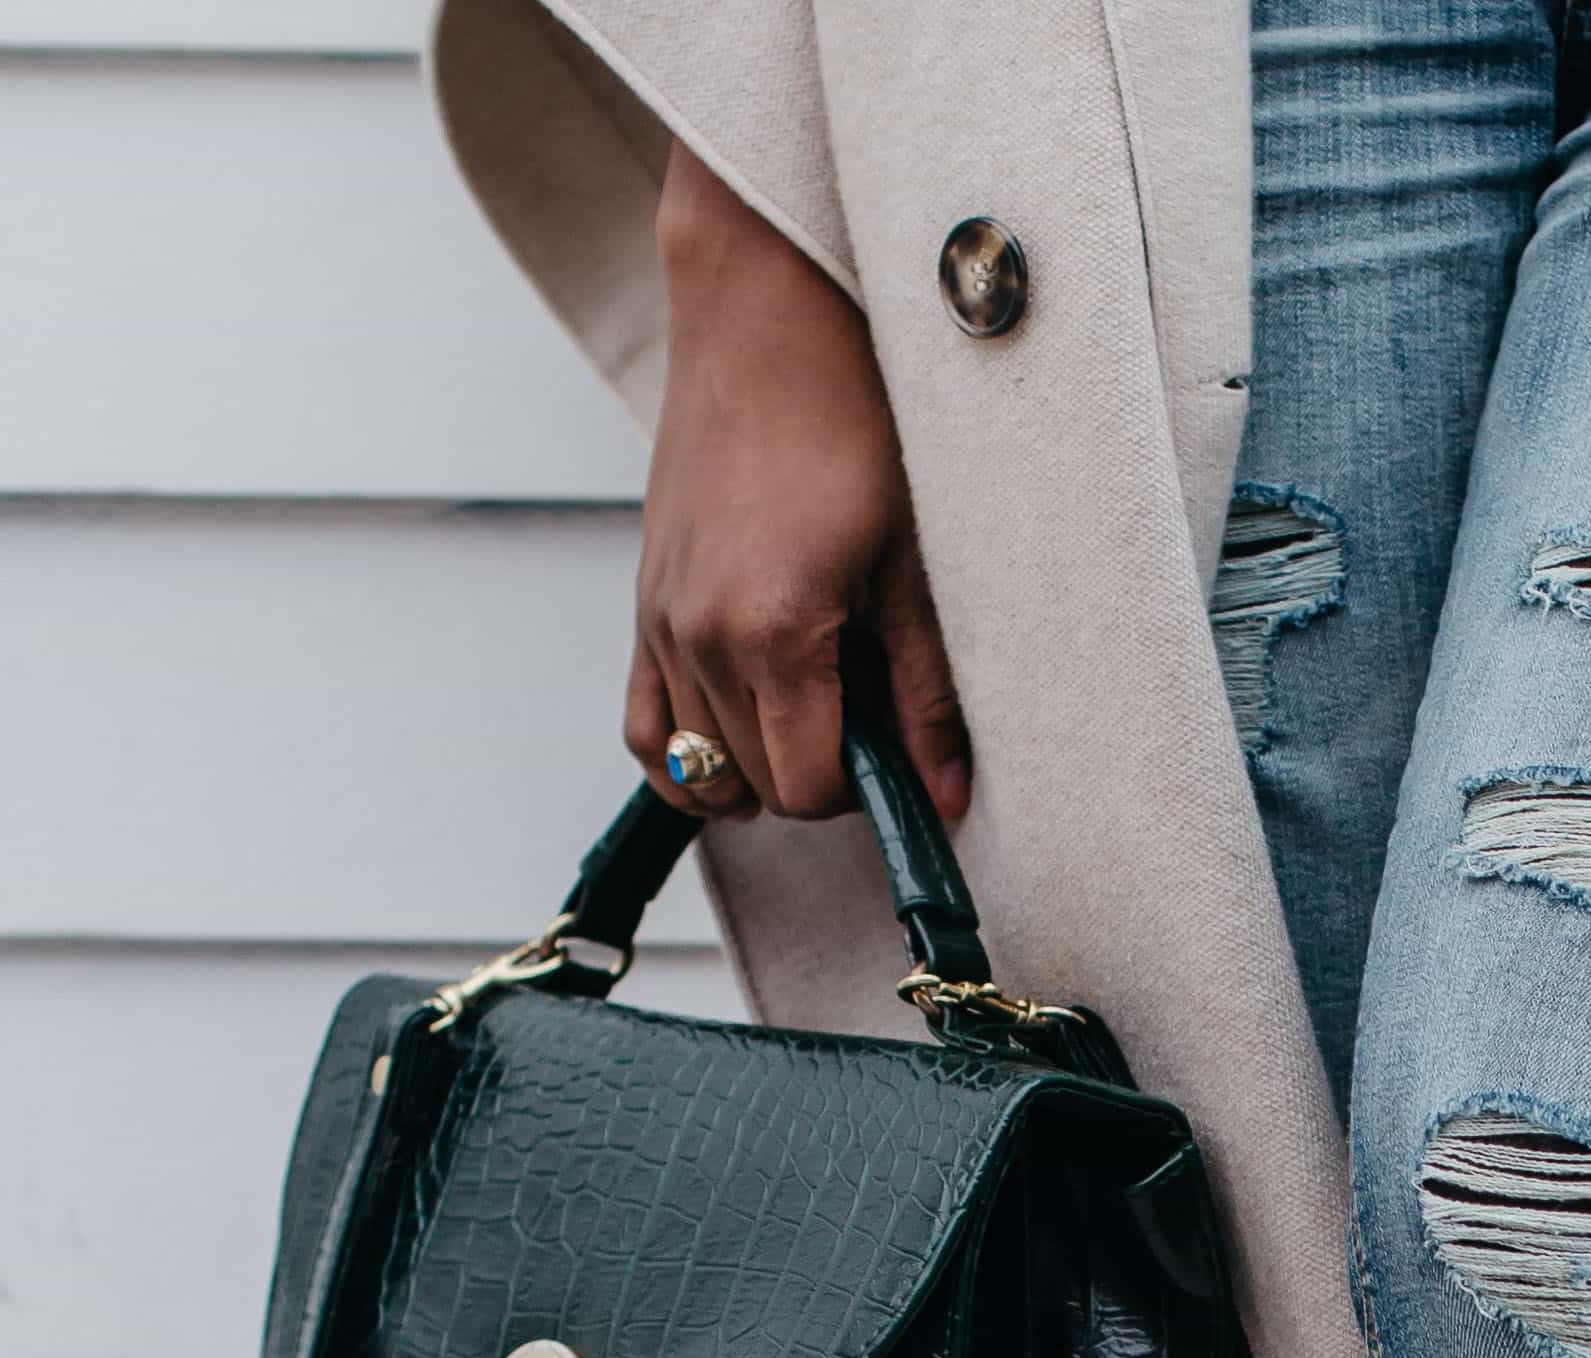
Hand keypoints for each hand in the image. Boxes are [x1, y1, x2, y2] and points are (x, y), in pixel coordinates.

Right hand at [627, 145, 972, 825]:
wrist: (767, 322)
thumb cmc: (855, 423)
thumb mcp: (914, 564)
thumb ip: (928, 694)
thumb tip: (948, 801)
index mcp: (772, 633)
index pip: (808, 786)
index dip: (864, 784)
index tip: (901, 735)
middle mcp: (699, 639)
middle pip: (759, 782)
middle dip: (820, 767)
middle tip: (870, 697)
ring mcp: (659, 623)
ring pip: (701, 766)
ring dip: (762, 758)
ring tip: (817, 697)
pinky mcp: (642, 603)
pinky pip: (645, 729)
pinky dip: (690, 755)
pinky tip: (745, 734)